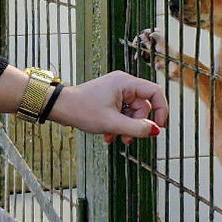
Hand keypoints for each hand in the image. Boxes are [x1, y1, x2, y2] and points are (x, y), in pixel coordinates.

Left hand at [47, 71, 169, 144]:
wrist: (60, 108)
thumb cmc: (81, 110)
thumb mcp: (112, 123)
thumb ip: (136, 128)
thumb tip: (155, 130)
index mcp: (125, 82)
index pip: (155, 92)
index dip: (161, 110)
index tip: (159, 127)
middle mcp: (123, 83)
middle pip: (143, 106)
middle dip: (136, 125)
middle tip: (126, 139)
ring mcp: (117, 90)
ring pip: (132, 112)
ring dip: (126, 127)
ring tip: (114, 137)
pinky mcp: (111, 98)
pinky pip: (123, 112)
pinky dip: (119, 124)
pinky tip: (109, 134)